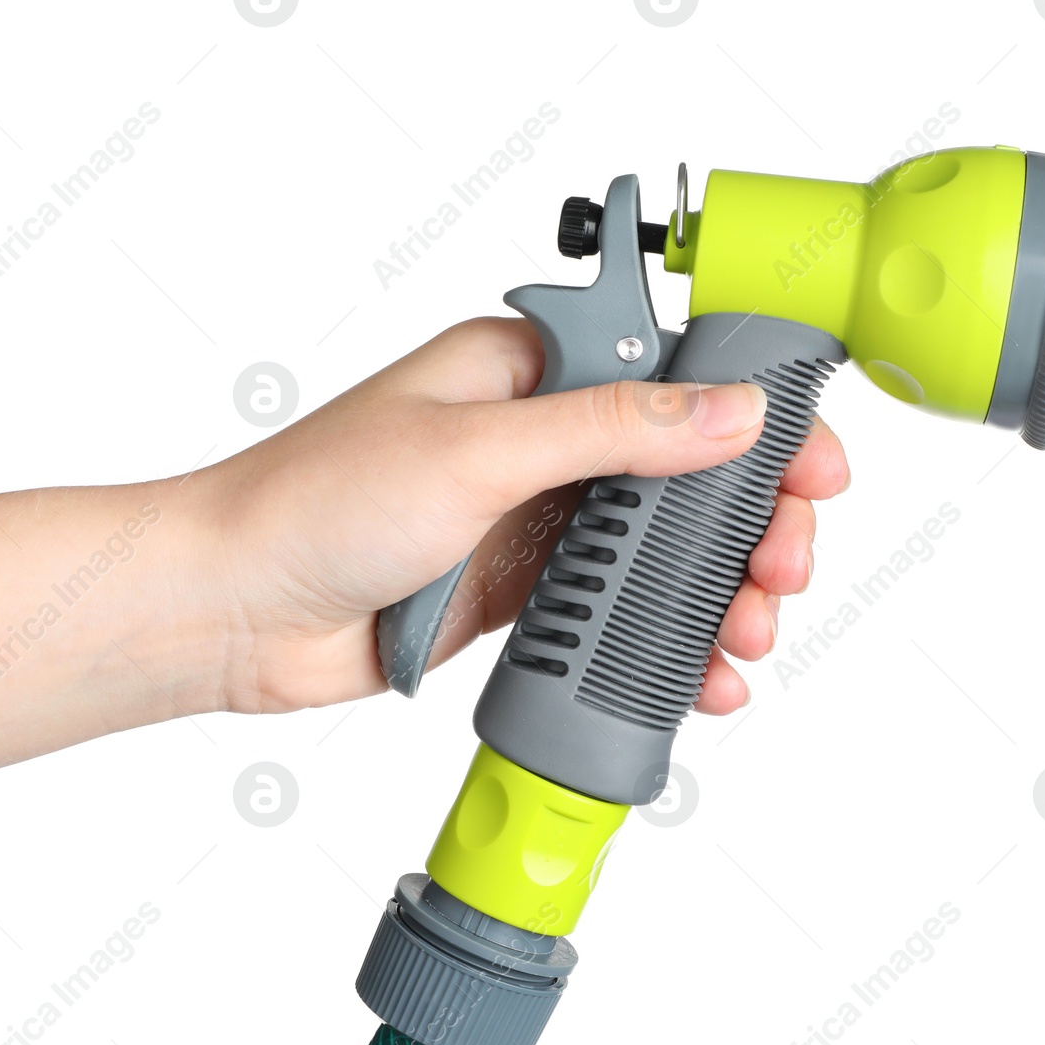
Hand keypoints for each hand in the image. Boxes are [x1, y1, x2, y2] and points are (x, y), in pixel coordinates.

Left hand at [198, 317, 849, 713]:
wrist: (232, 610)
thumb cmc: (314, 501)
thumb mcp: (476, 451)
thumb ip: (609, 431)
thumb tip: (729, 412)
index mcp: (529, 370)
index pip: (674, 373)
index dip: (755, 418)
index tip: (811, 467)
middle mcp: (538, 441)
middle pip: (686, 472)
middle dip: (750, 521)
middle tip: (784, 565)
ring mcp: (532, 522)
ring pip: (660, 551)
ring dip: (718, 590)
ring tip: (749, 632)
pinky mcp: (518, 596)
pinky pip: (613, 614)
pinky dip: (663, 642)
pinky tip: (700, 674)